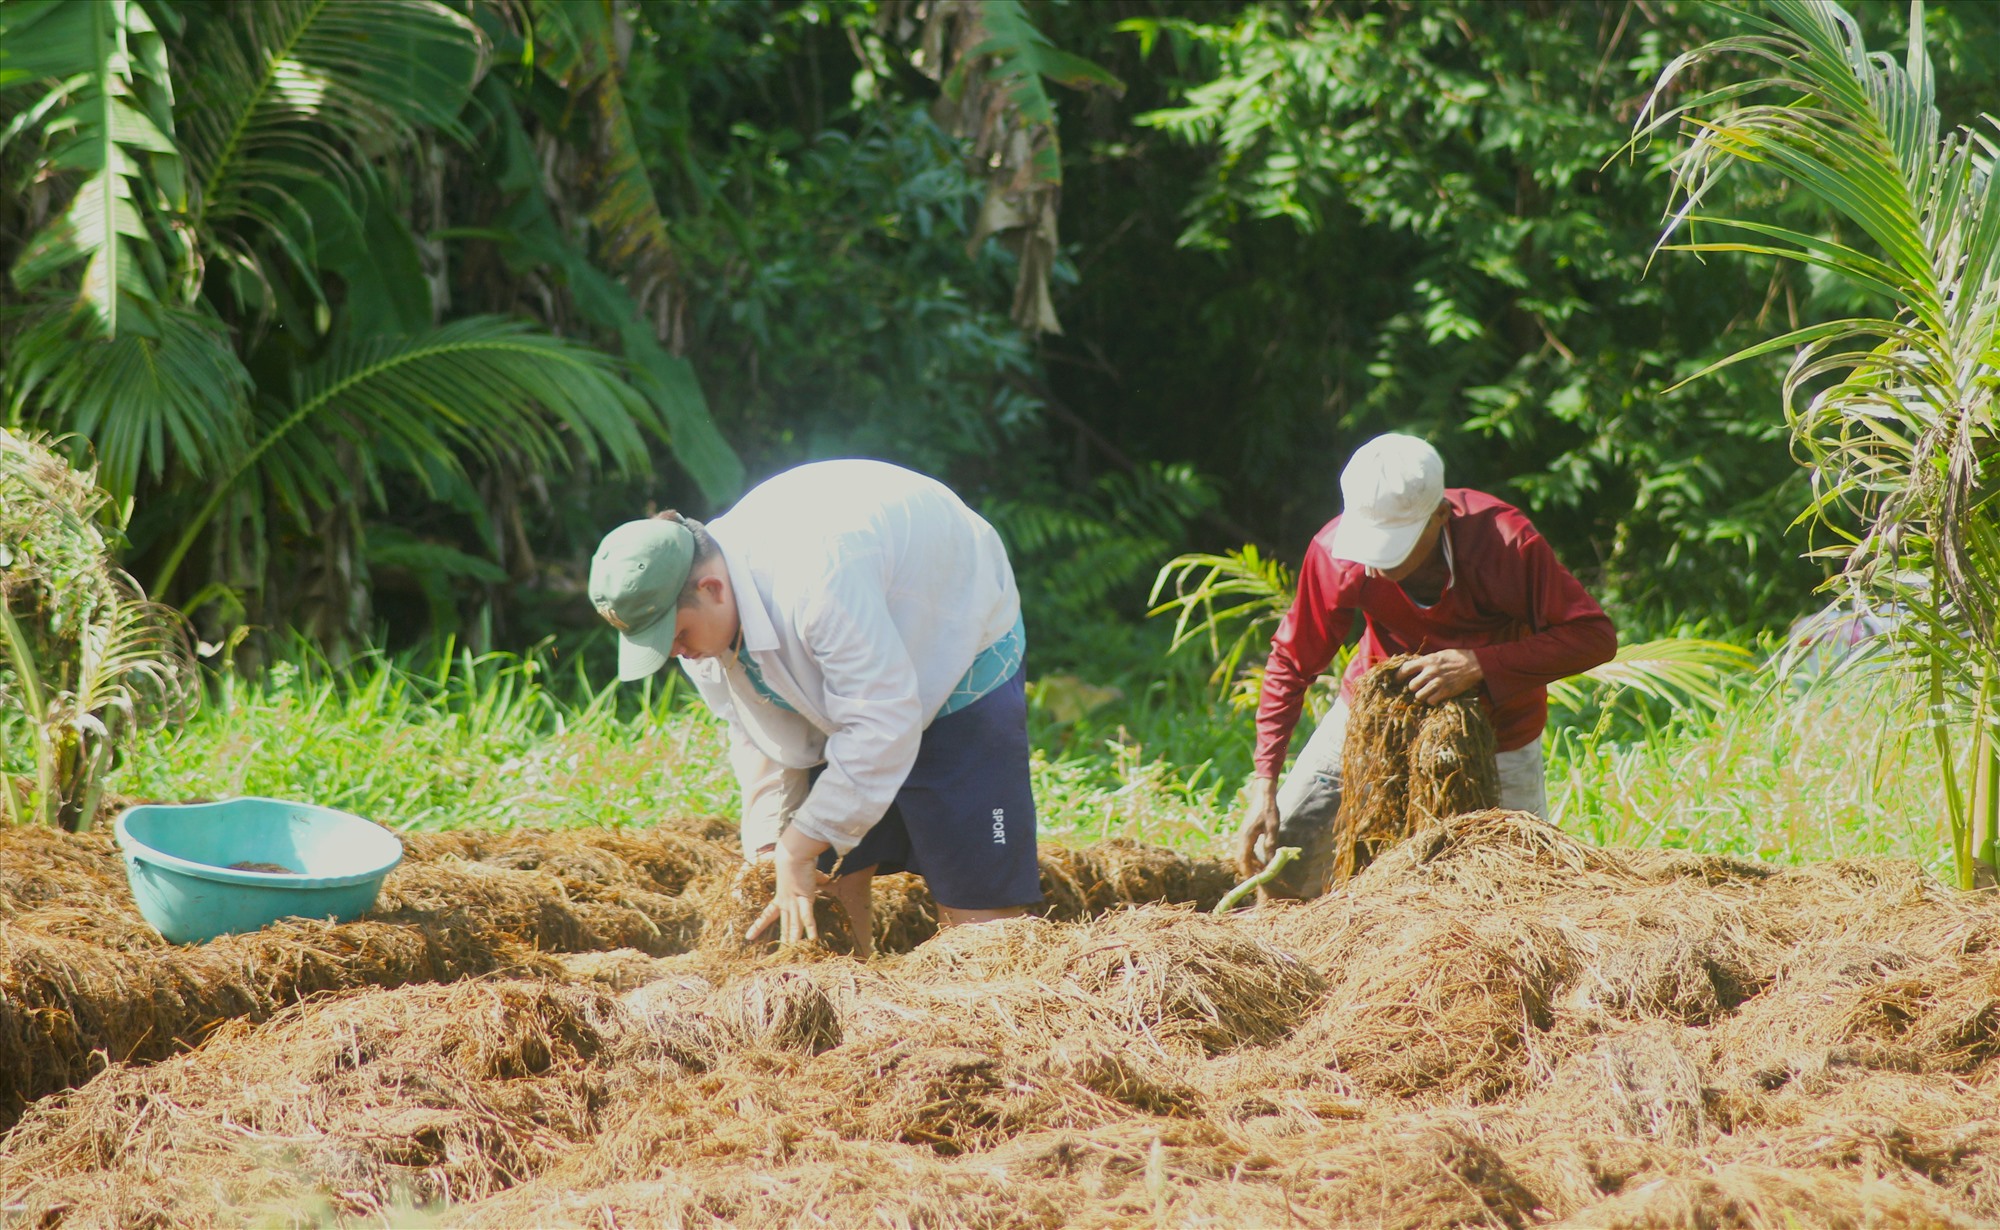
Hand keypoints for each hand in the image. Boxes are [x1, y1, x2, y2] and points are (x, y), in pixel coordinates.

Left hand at [747, 827, 831, 943]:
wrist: (793, 854)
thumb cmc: (797, 861)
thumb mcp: (805, 874)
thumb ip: (816, 878)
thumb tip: (826, 878)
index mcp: (781, 897)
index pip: (767, 915)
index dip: (759, 926)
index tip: (749, 937)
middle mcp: (786, 902)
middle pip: (783, 924)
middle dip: (781, 939)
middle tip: (778, 954)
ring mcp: (794, 901)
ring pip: (794, 924)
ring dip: (794, 939)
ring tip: (793, 952)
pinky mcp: (805, 898)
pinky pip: (807, 916)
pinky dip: (810, 928)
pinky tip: (812, 939)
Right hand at [1236, 776, 1280, 877]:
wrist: (1262, 794)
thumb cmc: (1268, 810)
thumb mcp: (1272, 827)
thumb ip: (1270, 844)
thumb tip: (1271, 860)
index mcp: (1246, 837)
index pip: (1243, 860)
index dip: (1248, 872)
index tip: (1256, 881)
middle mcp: (1241, 837)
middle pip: (1240, 859)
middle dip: (1248, 870)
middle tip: (1260, 878)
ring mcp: (1242, 834)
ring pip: (1243, 854)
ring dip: (1250, 864)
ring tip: (1262, 870)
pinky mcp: (1245, 832)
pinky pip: (1245, 848)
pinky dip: (1251, 856)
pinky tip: (1261, 858)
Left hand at [1396, 649, 1483, 704]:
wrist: (1474, 663)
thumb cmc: (1456, 657)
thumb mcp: (1438, 654)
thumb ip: (1425, 661)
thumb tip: (1412, 666)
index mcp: (1427, 661)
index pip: (1405, 669)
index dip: (1398, 676)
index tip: (1396, 680)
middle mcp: (1430, 672)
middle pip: (1411, 686)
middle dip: (1413, 687)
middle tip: (1418, 687)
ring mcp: (1438, 683)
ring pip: (1419, 695)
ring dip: (1421, 695)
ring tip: (1426, 692)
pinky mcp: (1446, 692)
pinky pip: (1431, 701)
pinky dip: (1431, 700)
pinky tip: (1435, 696)